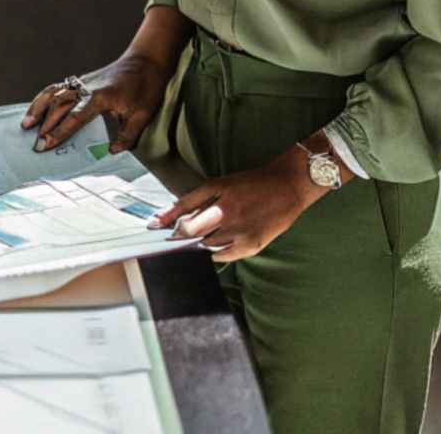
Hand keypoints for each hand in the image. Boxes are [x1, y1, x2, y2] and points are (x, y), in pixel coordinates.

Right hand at [21, 54, 172, 152]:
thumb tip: (112, 151)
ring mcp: (82, 82)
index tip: (46, 144)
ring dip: (38, 109)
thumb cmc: (147, 86)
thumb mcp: (143, 115)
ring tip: (25, 125)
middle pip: (59, 106)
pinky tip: (36, 109)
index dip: (59, 132)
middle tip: (35, 145)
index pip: (75, 118)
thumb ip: (127, 135)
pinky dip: (44, 98)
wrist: (147, 59)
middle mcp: (86, 88)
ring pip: (53, 94)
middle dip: (45, 126)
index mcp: (101, 97)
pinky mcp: (81, 80)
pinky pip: (57, 88)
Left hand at [147, 143, 332, 261]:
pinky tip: (215, 247)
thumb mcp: (221, 184)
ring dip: (198, 244)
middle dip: (180, 236)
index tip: (153, 227)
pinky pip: (223, 256)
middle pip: (192, 232)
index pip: (183, 211)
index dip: (166, 222)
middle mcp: (228, 212)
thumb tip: (168, 216)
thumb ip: (195, 200)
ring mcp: (240, 230)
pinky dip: (214, 253)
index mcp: (218, 192)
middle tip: (175, 238)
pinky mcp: (252, 244)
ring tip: (201, 240)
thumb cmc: (252, 184)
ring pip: (206, 246)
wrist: (288, 185)